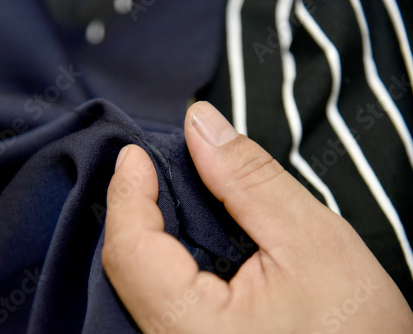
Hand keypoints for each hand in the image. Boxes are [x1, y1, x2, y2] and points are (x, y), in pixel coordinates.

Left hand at [102, 101, 412, 332]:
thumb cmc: (357, 328)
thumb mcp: (311, 241)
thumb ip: (249, 180)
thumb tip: (200, 124)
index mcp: (194, 329)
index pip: (131, 249)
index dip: (128, 193)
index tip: (135, 154)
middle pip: (127, 265)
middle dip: (136, 208)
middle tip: (153, 166)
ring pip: (136, 282)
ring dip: (147, 229)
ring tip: (168, 191)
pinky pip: (155, 296)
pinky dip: (161, 255)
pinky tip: (183, 233)